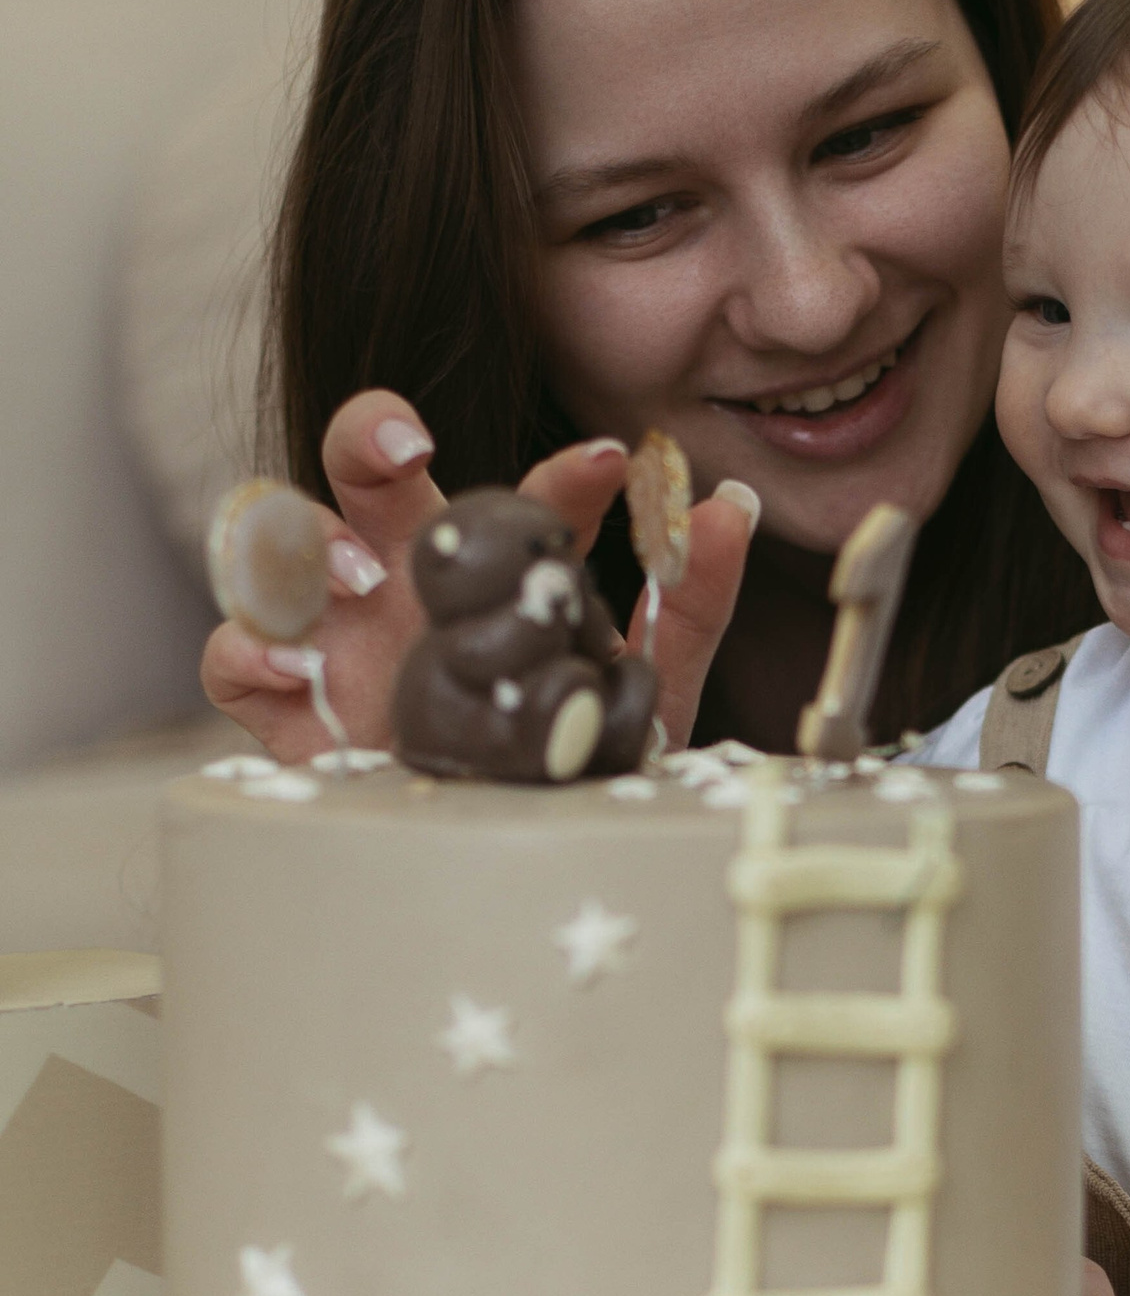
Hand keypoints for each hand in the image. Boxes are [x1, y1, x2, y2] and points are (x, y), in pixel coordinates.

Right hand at [200, 392, 754, 760]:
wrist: (508, 858)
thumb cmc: (561, 760)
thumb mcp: (642, 691)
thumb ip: (688, 602)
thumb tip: (728, 508)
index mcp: (490, 565)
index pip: (519, 496)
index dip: (559, 477)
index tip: (611, 464)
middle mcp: (404, 577)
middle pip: (363, 469)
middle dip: (369, 436)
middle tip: (406, 450)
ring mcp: (339, 633)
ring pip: (283, 539)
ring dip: (308, 539)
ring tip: (360, 572)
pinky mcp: (291, 705)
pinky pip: (236, 656)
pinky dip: (252, 650)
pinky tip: (300, 666)